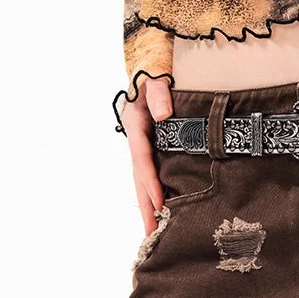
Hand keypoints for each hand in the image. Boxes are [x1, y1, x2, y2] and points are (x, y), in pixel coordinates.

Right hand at [121, 76, 173, 234]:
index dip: (151, 184)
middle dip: (146, 208)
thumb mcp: (156, 76)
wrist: (154, 62)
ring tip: (155, 233)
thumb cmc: (157, 69)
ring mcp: (143, 144)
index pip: (142, 160)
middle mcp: (136, 138)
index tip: (161, 205)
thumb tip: (161, 114)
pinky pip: (152, 175)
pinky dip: (155, 194)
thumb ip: (158, 93)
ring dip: (149, 207)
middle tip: (153, 235)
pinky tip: (162, 212)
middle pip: (139, 179)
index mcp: (136, 124)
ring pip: (143, 181)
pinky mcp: (152, 147)